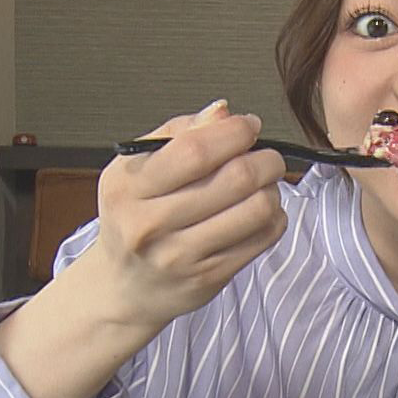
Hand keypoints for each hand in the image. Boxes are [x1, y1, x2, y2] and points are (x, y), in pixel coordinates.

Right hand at [0, 100, 286, 397]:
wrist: (124, 285)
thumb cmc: (134, 215)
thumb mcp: (136, 168)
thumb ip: (178, 133)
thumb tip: (222, 111)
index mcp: (129, 187)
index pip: (195, 151)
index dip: (234, 132)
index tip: (249, 125)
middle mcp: (151, 224)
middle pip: (235, 178)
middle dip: (265, 159)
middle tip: (267, 156)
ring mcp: (181, 256)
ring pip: (257, 209)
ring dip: (272, 189)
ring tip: (263, 185)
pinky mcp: (209, 277)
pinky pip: (263, 238)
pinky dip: (274, 217)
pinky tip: (260, 211)